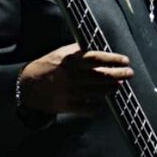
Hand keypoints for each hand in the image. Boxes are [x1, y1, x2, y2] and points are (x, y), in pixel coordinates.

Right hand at [19, 43, 133, 115]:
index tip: (125, 60)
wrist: (28, 86)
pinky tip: (103, 100)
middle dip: (119, 74)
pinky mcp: (69, 106)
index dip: (113, 59)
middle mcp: (72, 77)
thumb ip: (78, 50)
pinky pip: (90, 108)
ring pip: (99, 92)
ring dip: (112, 88)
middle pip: (102, 76)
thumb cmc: (47, 66)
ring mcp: (71, 93)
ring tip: (119, 85)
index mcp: (70, 61)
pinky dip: (99, 105)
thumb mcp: (60, 53)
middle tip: (129, 73)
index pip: (97, 58)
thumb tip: (99, 48)